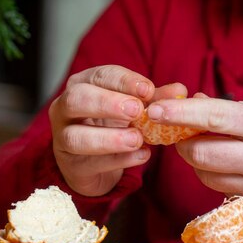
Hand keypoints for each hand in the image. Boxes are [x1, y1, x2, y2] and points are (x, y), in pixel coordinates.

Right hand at [49, 65, 187, 196]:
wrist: (93, 163)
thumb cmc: (112, 125)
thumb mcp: (134, 109)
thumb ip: (155, 99)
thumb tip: (180, 90)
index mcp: (82, 84)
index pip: (100, 75)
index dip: (124, 81)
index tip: (148, 90)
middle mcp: (65, 108)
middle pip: (77, 99)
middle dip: (107, 103)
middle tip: (136, 111)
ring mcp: (62, 138)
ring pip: (76, 136)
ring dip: (109, 138)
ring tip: (137, 139)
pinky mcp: (71, 167)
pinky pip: (90, 163)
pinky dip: (118, 160)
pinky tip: (140, 156)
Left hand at [146, 93, 242, 214]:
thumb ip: (231, 105)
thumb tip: (194, 101)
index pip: (213, 118)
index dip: (179, 113)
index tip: (155, 109)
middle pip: (200, 153)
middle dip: (181, 141)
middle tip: (179, 132)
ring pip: (204, 174)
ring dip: (194, 159)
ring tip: (206, 145)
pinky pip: (218, 187)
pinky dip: (211, 173)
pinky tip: (223, 161)